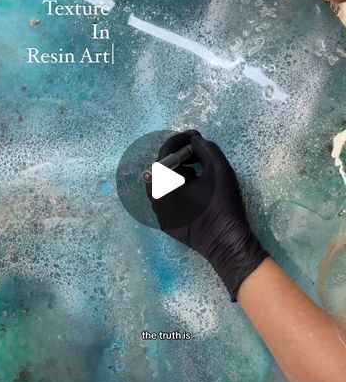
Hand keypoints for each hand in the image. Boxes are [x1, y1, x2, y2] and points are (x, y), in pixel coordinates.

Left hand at [146, 130, 268, 301]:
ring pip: (164, 185)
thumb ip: (206, 149)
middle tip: (198, 153)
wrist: (227, 244)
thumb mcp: (219, 170)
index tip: (196, 137)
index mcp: (163, 186)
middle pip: (162, 169)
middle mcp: (155, 200)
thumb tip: (195, 142)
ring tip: (198, 171)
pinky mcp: (168, 224)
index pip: (165, 154)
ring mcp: (160, 215)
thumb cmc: (223, 206)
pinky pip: (168, 199)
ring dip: (179, 173)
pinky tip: (196, 190)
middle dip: (179, 157)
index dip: (180, 140)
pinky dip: (179, 189)